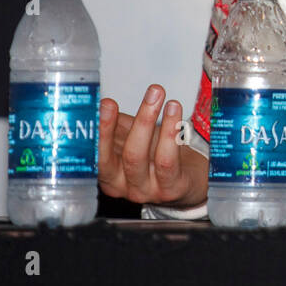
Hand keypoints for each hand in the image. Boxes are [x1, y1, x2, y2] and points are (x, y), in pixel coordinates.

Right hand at [99, 85, 208, 206]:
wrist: (189, 180)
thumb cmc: (157, 156)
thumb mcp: (133, 140)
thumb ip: (116, 126)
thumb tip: (100, 103)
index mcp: (109, 175)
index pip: (95, 155)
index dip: (96, 131)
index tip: (100, 106)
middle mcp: (124, 186)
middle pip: (115, 158)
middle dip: (113, 126)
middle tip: (117, 101)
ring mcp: (147, 190)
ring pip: (138, 156)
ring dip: (145, 121)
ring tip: (155, 94)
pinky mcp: (172, 189)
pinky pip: (167, 160)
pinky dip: (169, 132)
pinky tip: (173, 110)